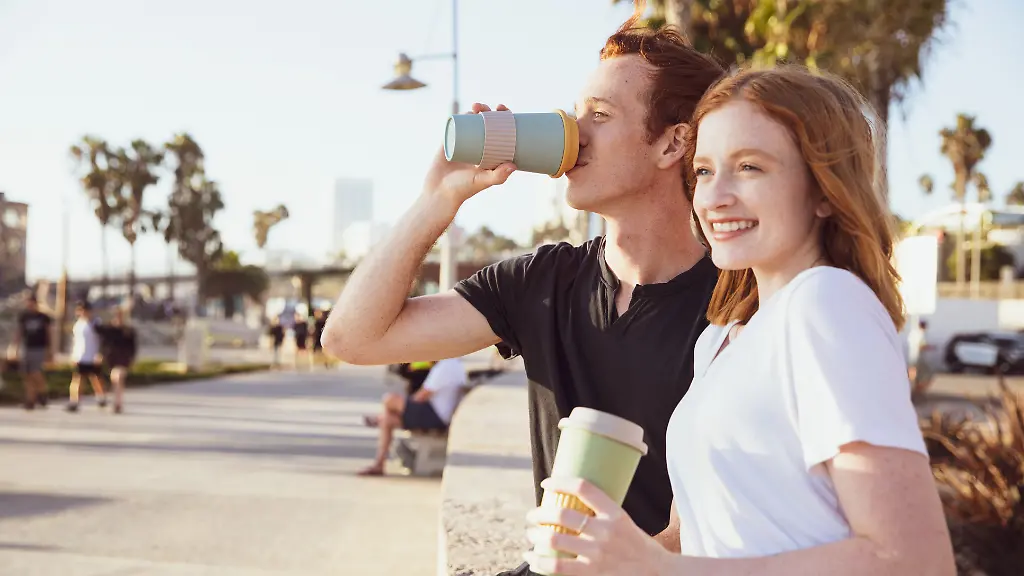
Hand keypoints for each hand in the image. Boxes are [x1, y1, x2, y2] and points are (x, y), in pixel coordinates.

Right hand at [422, 103, 516, 208]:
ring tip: (477, 107)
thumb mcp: (482, 181)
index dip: (504, 120)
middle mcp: (478, 147)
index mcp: (490, 154)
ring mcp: (464, 142)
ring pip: (472, 122)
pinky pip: (456, 125)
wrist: (438, 193)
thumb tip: (513, 166)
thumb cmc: (463, 189)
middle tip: (493, 108)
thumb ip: (498, 176)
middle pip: (487, 124)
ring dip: (477, 110)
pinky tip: (467, 110)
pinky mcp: (450, 141)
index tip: (505, 111)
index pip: (500, 133)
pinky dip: (461, 115)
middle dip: (490, 112)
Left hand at [523, 477, 671, 574]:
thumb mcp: (625, 523)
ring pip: (554, 539)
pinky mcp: (593, 573)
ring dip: (535, 535)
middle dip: (539, 514)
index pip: (583, 487)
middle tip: (531, 516)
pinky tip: (531, 557)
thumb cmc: (639, 547)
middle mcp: (606, 531)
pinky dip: (539, 561)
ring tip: (530, 535)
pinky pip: (557, 567)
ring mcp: (599, 553)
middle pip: (562, 514)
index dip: (560, 482)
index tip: (546, 484)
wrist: (660, 574)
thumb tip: (569, 509)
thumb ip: (602, 516)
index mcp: (615, 513)